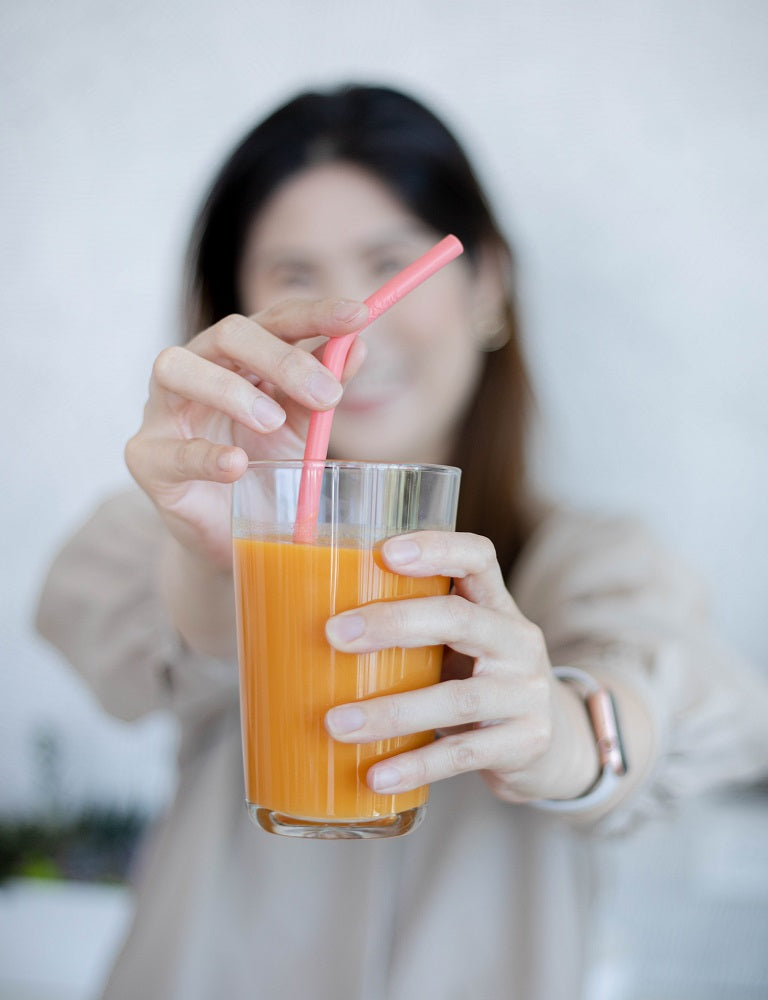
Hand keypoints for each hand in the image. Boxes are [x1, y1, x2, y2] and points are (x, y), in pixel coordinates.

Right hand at [125, 299, 367, 568]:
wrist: (231, 534)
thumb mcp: (302, 427)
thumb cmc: (262, 468)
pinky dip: (204, 454)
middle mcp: (196, 368)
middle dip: (281, 358)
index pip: (274, 319)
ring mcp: (164, 410)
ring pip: (176, 367)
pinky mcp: (146, 458)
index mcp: (238, 355)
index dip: (314, 313)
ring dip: (230, 390)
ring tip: (272, 423)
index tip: (358, 315)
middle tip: (327, 394)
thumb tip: (357, 346)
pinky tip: (237, 464)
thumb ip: (323, 388)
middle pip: (228, 334)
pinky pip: (168, 449)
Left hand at [324, 531, 599, 803]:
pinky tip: (375, 776)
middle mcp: (519, 641)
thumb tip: (303, 625)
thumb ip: (413, 630)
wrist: (552, 744)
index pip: (477, 557)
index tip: (384, 551)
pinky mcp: (525, 744)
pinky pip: (464, 755)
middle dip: (393, 624)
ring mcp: (526, 694)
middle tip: (334, 634)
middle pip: (459, 620)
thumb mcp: (461, 645)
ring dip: (391, 711)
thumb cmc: (479, 681)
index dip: (435, 548)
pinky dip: (416, 765)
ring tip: (336, 724)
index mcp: (497, 605)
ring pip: (457, 699)